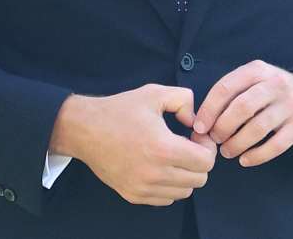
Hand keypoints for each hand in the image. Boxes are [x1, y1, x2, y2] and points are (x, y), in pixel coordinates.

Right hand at [48, 84, 215, 205]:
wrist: (85, 130)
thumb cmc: (120, 111)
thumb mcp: (156, 93)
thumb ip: (185, 100)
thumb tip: (196, 121)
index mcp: (163, 148)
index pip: (206, 162)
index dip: (207, 146)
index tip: (196, 136)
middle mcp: (154, 174)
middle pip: (199, 179)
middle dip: (200, 161)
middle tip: (188, 145)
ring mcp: (143, 188)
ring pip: (184, 192)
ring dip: (186, 174)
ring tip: (175, 155)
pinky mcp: (133, 195)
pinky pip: (166, 199)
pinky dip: (171, 185)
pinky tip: (162, 166)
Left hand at [192, 61, 292, 167]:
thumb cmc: (272, 93)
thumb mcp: (254, 81)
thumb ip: (231, 95)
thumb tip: (202, 122)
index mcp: (258, 70)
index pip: (227, 87)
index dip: (209, 110)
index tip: (199, 128)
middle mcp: (275, 84)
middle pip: (242, 107)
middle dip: (223, 127)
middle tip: (215, 140)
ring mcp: (290, 104)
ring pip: (258, 128)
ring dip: (237, 144)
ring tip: (228, 151)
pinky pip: (275, 145)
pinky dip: (256, 156)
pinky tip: (245, 160)